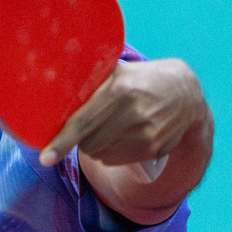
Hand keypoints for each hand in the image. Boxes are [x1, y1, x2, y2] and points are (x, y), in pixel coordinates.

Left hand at [38, 58, 205, 169]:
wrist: (186, 94)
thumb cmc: (141, 79)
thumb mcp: (119, 71)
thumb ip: (91, 79)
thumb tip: (53, 82)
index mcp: (119, 90)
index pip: (83, 122)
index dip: (62, 142)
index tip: (46, 158)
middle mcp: (132, 113)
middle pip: (88, 142)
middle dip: (80, 138)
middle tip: (87, 124)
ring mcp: (144, 134)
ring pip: (99, 154)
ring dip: (94, 146)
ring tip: (106, 127)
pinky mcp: (152, 149)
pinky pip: (114, 160)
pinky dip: (108, 153)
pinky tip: (118, 136)